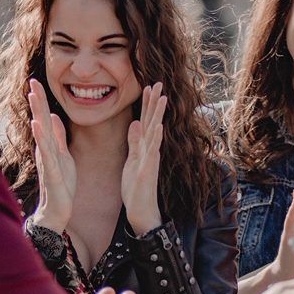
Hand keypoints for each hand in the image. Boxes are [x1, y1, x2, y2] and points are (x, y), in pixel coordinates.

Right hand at [27, 79, 75, 232]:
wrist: (57, 210)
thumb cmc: (60, 184)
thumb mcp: (63, 156)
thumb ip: (58, 137)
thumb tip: (53, 116)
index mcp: (49, 145)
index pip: (44, 118)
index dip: (41, 101)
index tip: (37, 81)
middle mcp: (44, 150)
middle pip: (40, 121)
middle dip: (37, 101)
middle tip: (32, 80)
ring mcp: (46, 161)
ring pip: (41, 133)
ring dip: (37, 114)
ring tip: (33, 96)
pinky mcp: (51, 172)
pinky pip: (46, 153)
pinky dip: (41, 138)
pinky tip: (38, 125)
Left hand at [123, 82, 165, 235]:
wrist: (141, 211)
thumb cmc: (136, 187)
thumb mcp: (132, 161)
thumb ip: (134, 142)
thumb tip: (135, 123)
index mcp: (144, 147)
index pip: (146, 121)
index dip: (147, 104)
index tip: (148, 85)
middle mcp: (150, 151)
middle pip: (153, 122)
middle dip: (155, 102)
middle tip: (159, 83)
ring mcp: (150, 160)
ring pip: (155, 133)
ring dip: (158, 115)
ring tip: (162, 98)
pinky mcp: (148, 171)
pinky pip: (152, 153)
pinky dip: (155, 139)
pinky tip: (158, 127)